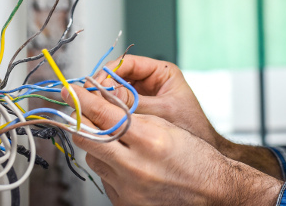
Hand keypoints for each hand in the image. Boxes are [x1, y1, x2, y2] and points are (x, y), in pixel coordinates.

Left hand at [62, 85, 282, 205]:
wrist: (213, 192)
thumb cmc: (196, 157)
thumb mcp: (167, 127)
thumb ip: (133, 116)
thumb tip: (101, 104)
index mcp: (149, 140)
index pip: (104, 114)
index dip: (84, 99)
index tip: (72, 90)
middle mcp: (135, 166)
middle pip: (88, 137)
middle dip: (80, 121)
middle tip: (78, 110)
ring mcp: (128, 188)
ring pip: (93, 158)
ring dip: (96, 145)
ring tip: (113, 139)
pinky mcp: (124, 202)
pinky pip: (104, 178)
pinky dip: (108, 166)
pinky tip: (124, 162)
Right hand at [89, 55, 221, 147]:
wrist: (200, 157)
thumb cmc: (192, 128)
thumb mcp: (161, 112)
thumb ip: (133, 104)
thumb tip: (103, 96)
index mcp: (161, 72)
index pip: (127, 63)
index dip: (107, 73)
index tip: (95, 86)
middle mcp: (150, 81)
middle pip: (116, 77)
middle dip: (101, 88)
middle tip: (87, 100)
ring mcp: (142, 96)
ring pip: (114, 93)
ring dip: (102, 102)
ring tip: (92, 112)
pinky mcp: (137, 112)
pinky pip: (117, 108)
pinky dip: (108, 114)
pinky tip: (100, 121)